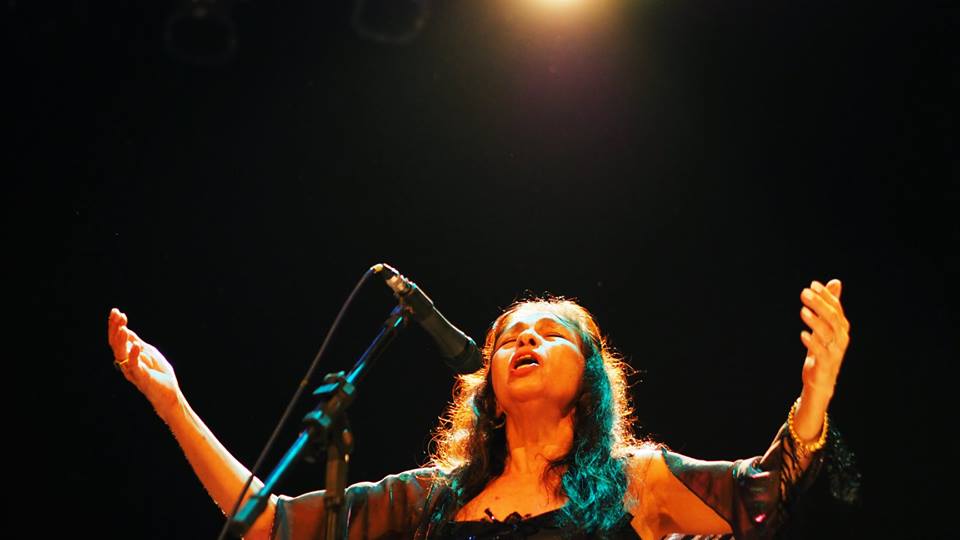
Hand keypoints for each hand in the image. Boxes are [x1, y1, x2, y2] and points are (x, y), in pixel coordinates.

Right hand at [108, 308, 181, 419]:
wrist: (169, 394)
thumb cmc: (159, 374)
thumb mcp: (149, 353)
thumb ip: (138, 343)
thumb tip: (126, 330)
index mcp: (128, 356)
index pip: (118, 338)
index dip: (116, 325)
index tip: (117, 311)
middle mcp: (126, 362)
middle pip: (115, 344)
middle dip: (115, 328)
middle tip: (116, 315)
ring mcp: (133, 370)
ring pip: (121, 354)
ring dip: (121, 340)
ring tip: (123, 327)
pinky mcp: (142, 377)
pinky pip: (135, 366)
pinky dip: (134, 355)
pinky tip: (136, 344)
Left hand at [799, 279, 849, 396]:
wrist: (821, 380)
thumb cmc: (823, 350)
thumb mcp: (826, 326)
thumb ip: (829, 306)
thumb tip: (836, 282)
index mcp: (841, 328)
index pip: (836, 308)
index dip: (826, 296)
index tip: (812, 285)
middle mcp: (841, 338)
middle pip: (833, 318)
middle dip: (819, 304)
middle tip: (804, 294)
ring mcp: (835, 351)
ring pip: (827, 334)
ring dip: (815, 321)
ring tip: (802, 311)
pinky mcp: (826, 364)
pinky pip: (821, 352)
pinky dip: (812, 342)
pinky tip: (803, 335)